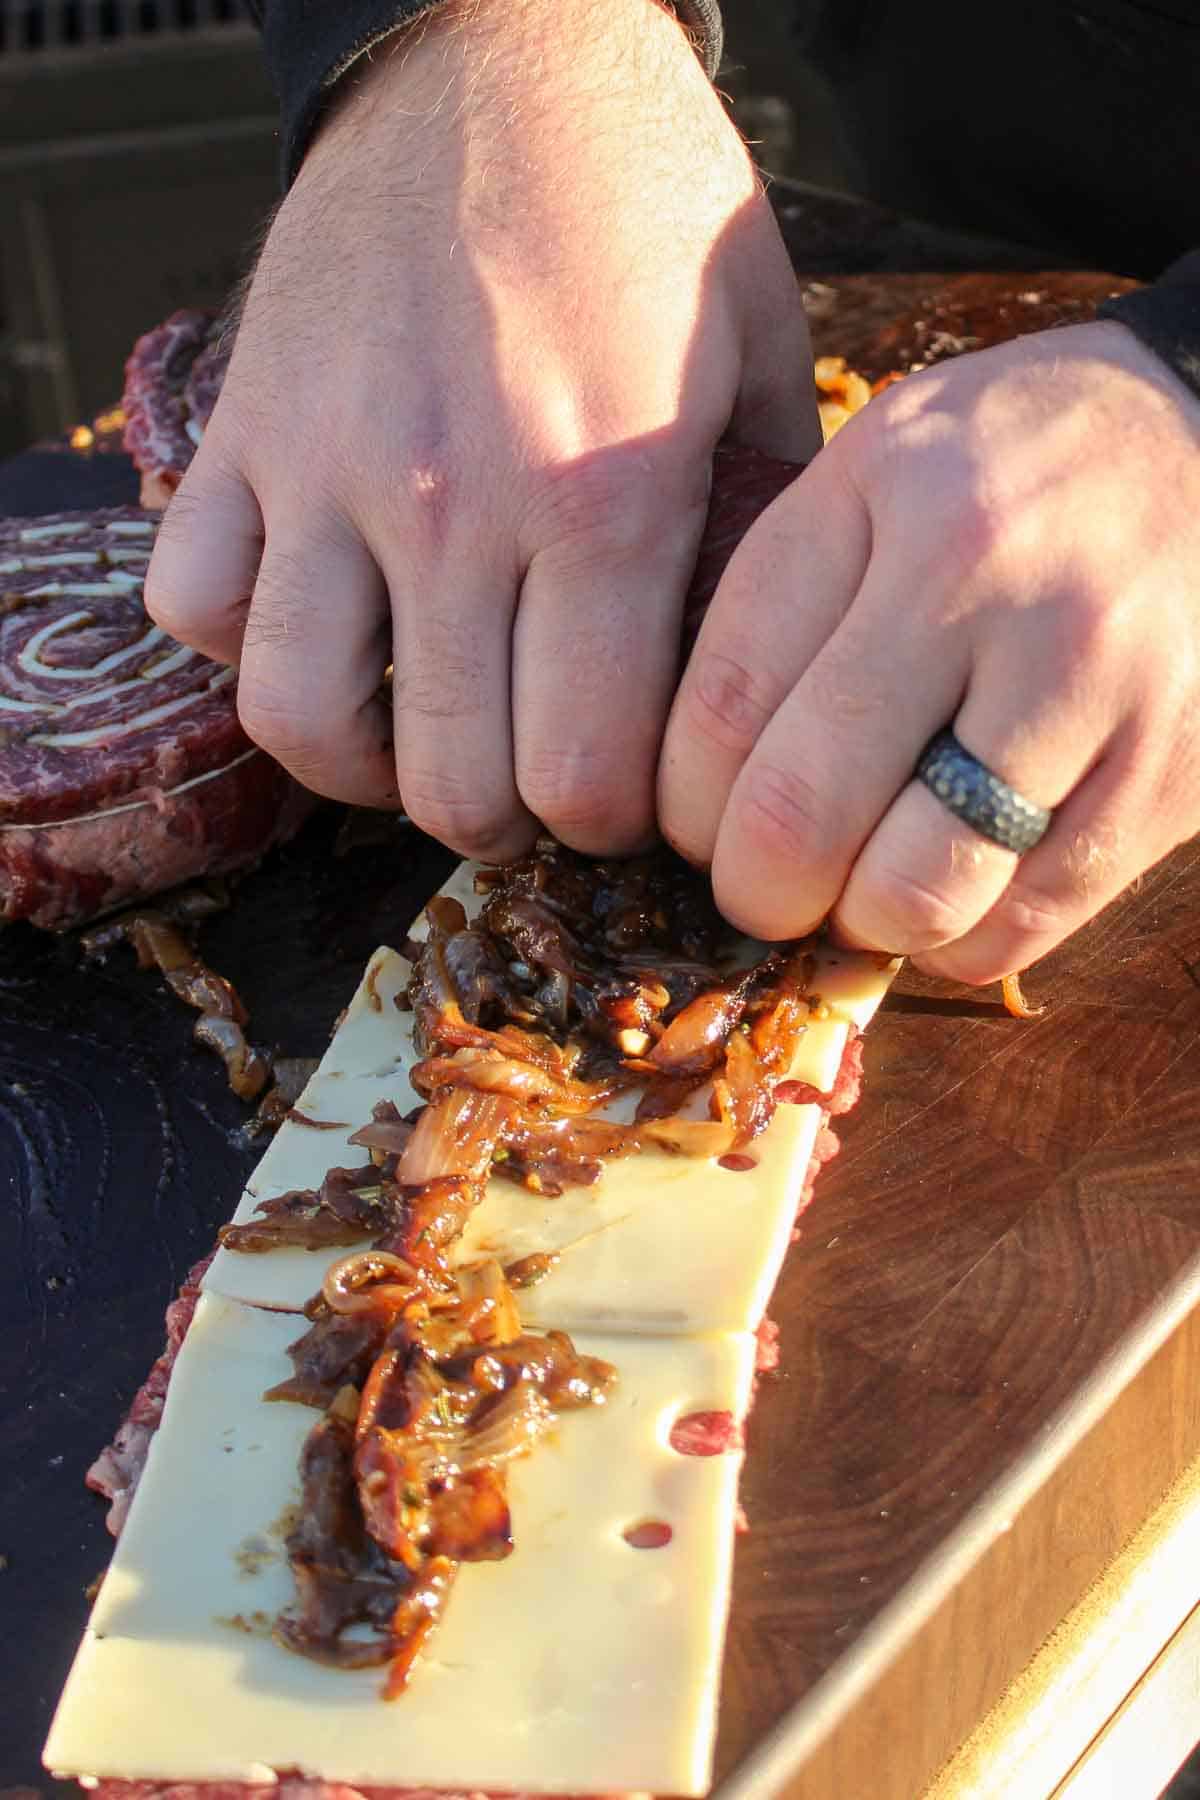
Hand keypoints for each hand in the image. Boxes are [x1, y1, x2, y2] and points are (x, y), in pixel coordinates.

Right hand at [144, 0, 818, 857]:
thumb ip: (765, 521)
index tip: (620, 795)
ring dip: (364, 766)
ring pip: (297, 720)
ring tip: (415, 736)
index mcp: (603, 497)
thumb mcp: (758, 348)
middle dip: (500, 819)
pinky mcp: (242, 431)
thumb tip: (770, 657)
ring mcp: (328, 469)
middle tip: (527, 788)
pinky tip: (316, 619)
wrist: (497, 47)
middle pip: (448, 782)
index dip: (607, 820)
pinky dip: (245, 643)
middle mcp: (454, 503)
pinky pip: (196, 603)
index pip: (584, 773)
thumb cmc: (644, 200)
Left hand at [659, 320, 1199, 981]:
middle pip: (800, 813)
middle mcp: (984, 576)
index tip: (695, 827)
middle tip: (764, 886)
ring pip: (914, 893)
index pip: (721, 703)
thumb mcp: (881, 466)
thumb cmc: (1016, 468)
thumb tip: (683, 782)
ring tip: (865, 886)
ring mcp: (1091, 678)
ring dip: (863, 923)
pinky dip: (963, 940)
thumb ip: (784, 595)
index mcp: (883, 487)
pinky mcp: (1171, 771)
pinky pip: (1024, 924)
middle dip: (756, 889)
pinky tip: (955, 891)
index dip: (682, 808)